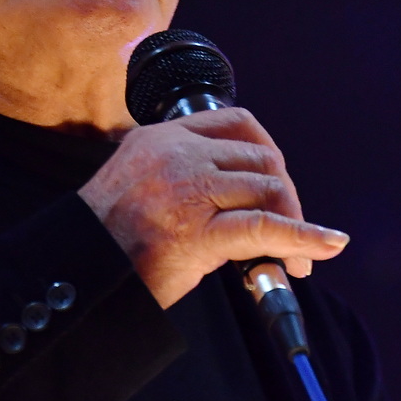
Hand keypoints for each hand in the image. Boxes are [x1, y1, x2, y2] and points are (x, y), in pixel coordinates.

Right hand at [77, 107, 348, 308]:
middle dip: (285, 196)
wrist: (75, 277)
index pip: (235, 123)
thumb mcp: (136, 186)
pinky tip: (325, 248)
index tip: (275, 183)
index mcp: (159, 138)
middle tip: (289, 234)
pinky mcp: (198, 233)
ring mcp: (188, 190)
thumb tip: (236, 197)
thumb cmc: (103, 244)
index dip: (267, 153)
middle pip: (260, 159)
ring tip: (293, 260)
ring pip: (269, 189)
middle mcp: (176, 154)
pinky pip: (266, 228)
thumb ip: (179, 177)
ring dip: (294, 223)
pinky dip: (305, 238)